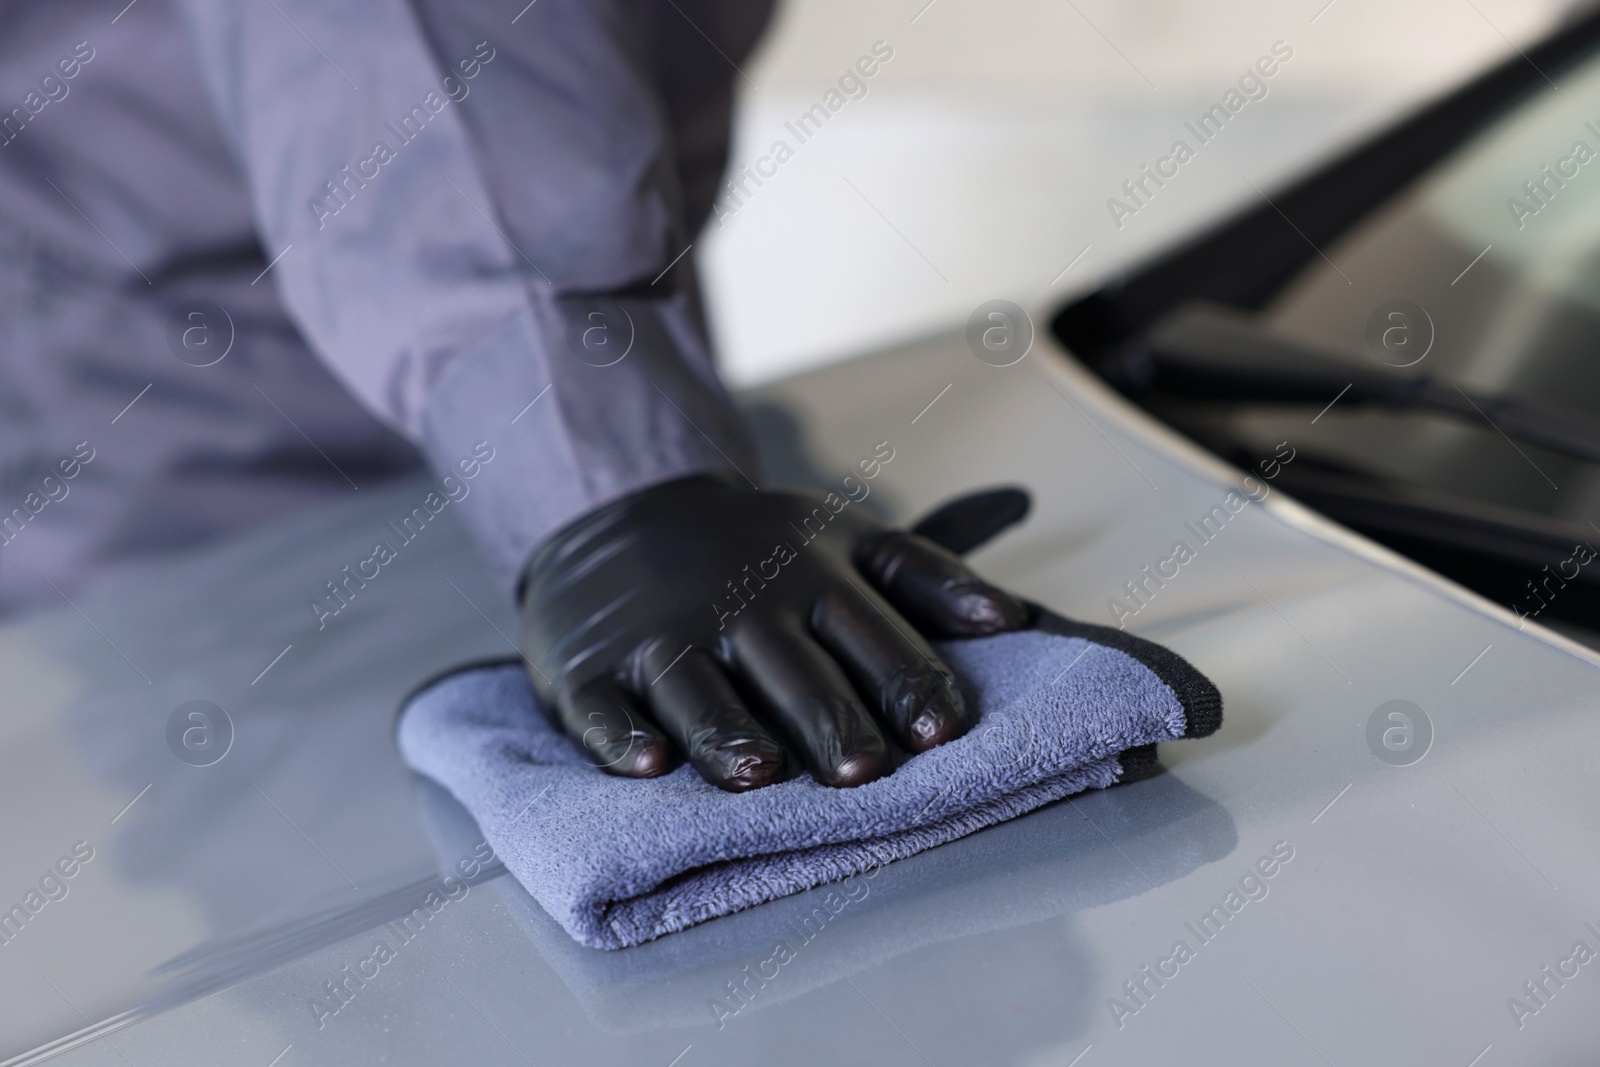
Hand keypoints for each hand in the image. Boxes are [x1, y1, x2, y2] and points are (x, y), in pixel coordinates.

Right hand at [519, 474, 1030, 790]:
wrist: (620, 513)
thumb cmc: (758, 552)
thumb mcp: (844, 540)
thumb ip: (930, 574)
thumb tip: (1016, 616)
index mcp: (809, 574)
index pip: (867, 629)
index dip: (906, 679)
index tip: (943, 730)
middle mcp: (737, 603)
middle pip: (788, 668)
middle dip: (827, 718)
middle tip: (864, 772)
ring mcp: (658, 634)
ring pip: (695, 687)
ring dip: (727, 731)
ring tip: (761, 774)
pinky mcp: (589, 667)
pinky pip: (603, 707)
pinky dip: (622, 737)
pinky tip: (649, 765)